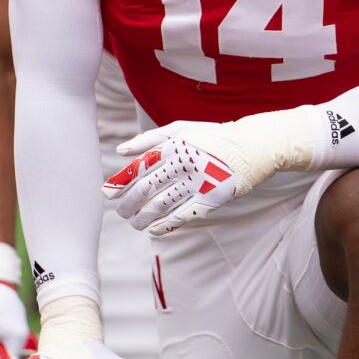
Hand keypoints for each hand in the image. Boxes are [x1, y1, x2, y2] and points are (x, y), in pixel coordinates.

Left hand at [105, 121, 246, 234]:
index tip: (107, 194)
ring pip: (162, 204)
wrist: (251, 147)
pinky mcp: (211, 198)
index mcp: (174, 145)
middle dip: (129, 203)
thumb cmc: (212, 138)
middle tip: (120, 213)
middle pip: (148, 188)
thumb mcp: (182, 129)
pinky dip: (166, 224)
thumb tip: (121, 151)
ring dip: (144, 217)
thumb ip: (150, 139)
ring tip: (135, 224)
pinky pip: (184, 215)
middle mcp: (184, 163)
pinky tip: (154, 229)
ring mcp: (198, 182)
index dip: (121, 182)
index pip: (140, 166)